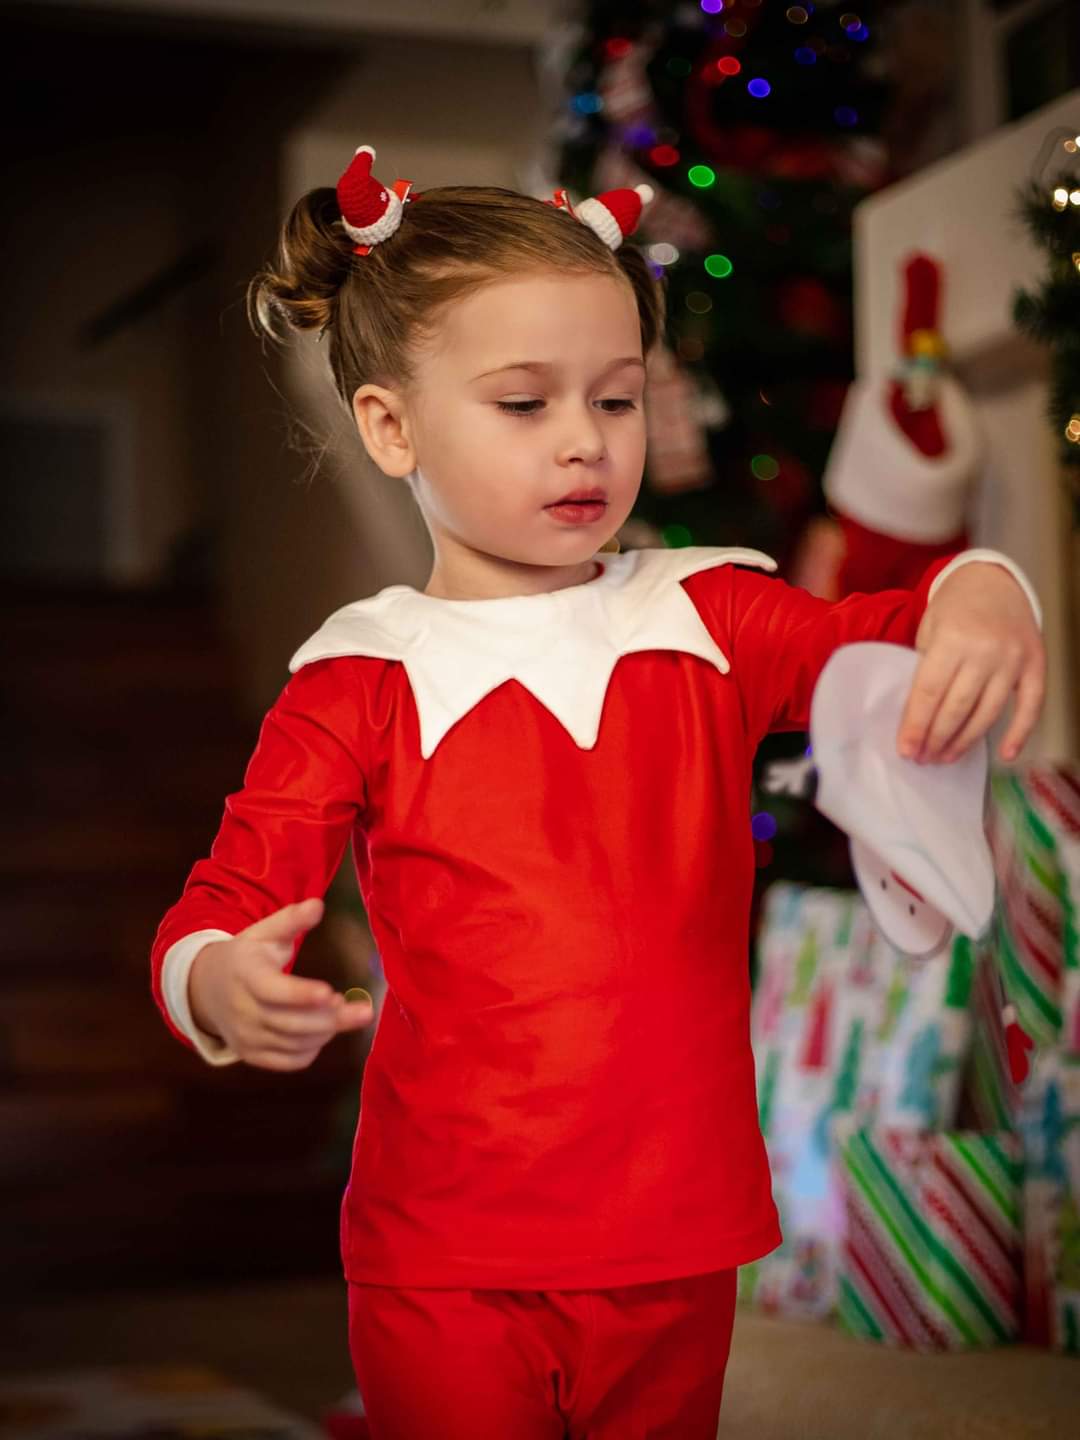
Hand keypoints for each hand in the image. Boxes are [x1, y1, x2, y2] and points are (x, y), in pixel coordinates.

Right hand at [188, 897, 373, 1070]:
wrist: (207, 989)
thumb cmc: (246, 956)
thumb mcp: (263, 932)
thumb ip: (291, 920)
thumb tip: (318, 905)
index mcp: (245, 975)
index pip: (273, 990)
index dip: (301, 995)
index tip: (332, 993)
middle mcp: (242, 1010)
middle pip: (290, 1023)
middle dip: (331, 1019)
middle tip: (362, 1009)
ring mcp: (245, 1037)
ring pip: (293, 1044)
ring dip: (325, 1032)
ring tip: (342, 1011)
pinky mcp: (252, 1056)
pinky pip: (289, 1061)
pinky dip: (312, 1050)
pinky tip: (323, 1031)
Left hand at [897, 563, 1044, 763]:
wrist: (992, 580)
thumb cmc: (953, 609)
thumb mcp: (929, 630)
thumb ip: (927, 669)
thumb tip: (918, 718)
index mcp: (952, 639)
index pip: (929, 692)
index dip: (916, 725)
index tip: (906, 749)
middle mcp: (985, 650)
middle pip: (957, 707)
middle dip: (937, 738)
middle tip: (923, 759)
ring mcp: (1014, 659)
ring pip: (988, 713)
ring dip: (966, 741)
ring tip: (946, 758)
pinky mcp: (1036, 664)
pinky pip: (1031, 706)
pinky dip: (1019, 733)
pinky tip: (1005, 755)